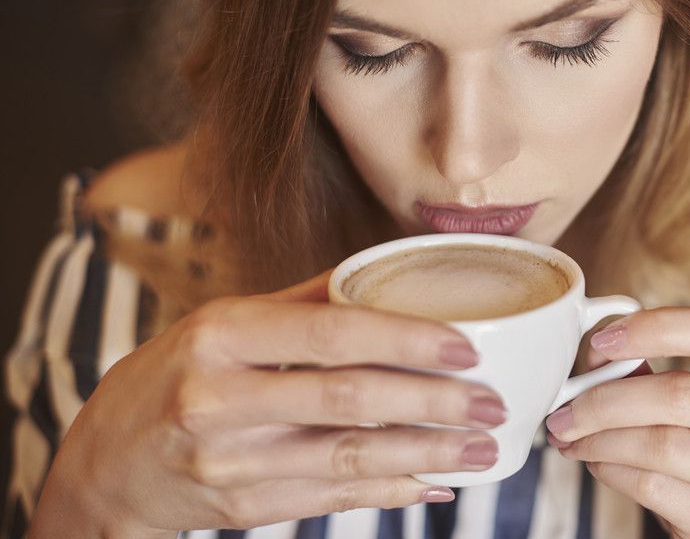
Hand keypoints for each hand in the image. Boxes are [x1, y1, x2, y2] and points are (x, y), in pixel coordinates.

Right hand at [33, 271, 505, 535]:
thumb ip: (303, 302)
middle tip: (492, 405)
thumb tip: (386, 274)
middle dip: (432, 405)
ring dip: (426, 456)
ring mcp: (231, 463)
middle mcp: (222, 400)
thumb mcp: (223, 322)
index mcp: (222, 336)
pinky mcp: (243, 508)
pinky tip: (432, 483)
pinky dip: (389, 491)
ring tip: (482, 450)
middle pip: (348, 402)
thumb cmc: (174, 374)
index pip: (330, 335)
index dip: (406, 341)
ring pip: (348, 459)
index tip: (466, 347)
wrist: (104, 464)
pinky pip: (332, 499)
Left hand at [545, 307, 689, 538]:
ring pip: (663, 444)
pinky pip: (654, 486)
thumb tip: (595, 357)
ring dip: (600, 438)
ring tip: (571, 437)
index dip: (657, 327)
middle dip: (606, 399)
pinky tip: (596, 463)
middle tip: (564, 408)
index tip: (602, 342)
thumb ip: (652, 376)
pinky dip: (610, 470)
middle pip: (681, 394)